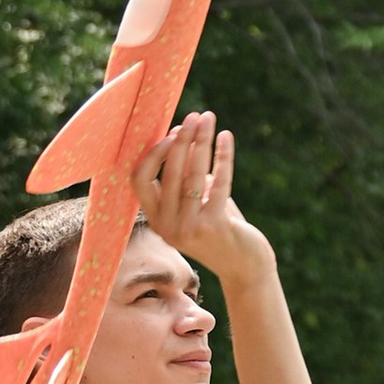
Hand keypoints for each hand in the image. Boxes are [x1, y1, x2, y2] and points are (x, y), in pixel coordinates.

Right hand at [134, 113, 272, 282]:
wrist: (244, 268)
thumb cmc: (219, 228)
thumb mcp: (196, 203)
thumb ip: (186, 176)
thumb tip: (184, 134)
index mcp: (156, 219)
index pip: (139, 180)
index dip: (153, 153)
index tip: (171, 131)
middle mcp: (167, 225)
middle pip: (169, 172)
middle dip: (182, 139)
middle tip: (195, 116)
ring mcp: (190, 228)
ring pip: (194, 175)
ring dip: (202, 142)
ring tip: (209, 119)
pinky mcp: (215, 227)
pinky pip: (219, 182)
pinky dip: (223, 156)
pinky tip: (226, 137)